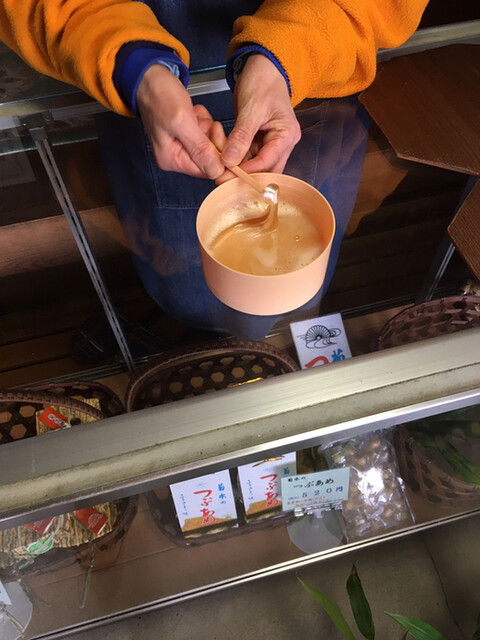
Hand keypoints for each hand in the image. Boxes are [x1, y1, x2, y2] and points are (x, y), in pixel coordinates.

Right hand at [136, 63, 223, 178]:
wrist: (150, 77)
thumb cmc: (159, 95)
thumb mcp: (182, 122)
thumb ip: (199, 148)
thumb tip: (215, 171)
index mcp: (172, 159)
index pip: (206, 170)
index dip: (218, 154)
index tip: (215, 132)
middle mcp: (176, 156)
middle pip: (209, 158)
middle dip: (210, 137)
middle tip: (200, 120)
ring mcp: (181, 146)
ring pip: (209, 144)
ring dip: (206, 126)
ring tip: (192, 115)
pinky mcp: (185, 135)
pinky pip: (204, 133)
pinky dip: (203, 121)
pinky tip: (192, 113)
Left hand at [218, 54, 300, 183]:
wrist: (262, 67)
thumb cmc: (263, 82)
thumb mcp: (252, 109)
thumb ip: (241, 137)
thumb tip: (230, 161)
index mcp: (287, 136)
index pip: (267, 162)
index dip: (247, 172)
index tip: (227, 176)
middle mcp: (282, 143)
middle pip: (264, 170)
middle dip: (244, 175)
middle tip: (222, 179)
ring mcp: (271, 143)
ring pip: (254, 165)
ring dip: (238, 167)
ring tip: (219, 167)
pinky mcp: (259, 141)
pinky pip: (247, 156)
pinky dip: (235, 157)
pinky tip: (222, 157)